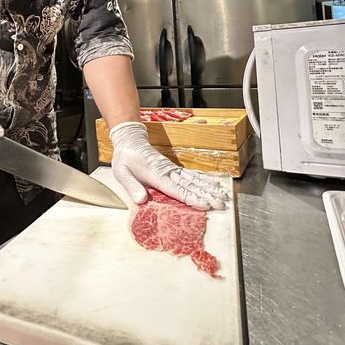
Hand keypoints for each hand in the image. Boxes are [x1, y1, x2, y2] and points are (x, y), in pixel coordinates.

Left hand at [109, 121, 229, 209]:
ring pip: (193, 180)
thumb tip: (142, 201)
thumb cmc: (124, 158)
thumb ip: (132, 187)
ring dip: (209, 188)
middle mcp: (167, 171)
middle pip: (190, 185)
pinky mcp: (173, 168)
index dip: (191, 198)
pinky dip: (203, 180)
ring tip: (223, 196)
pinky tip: (213, 184)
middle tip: (222, 204)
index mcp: (155, 175)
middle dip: (207, 195)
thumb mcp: (121, 173)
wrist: (129, 139)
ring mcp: (171, 169)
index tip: (204, 204)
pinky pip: (190, 175)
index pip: (176, 189)